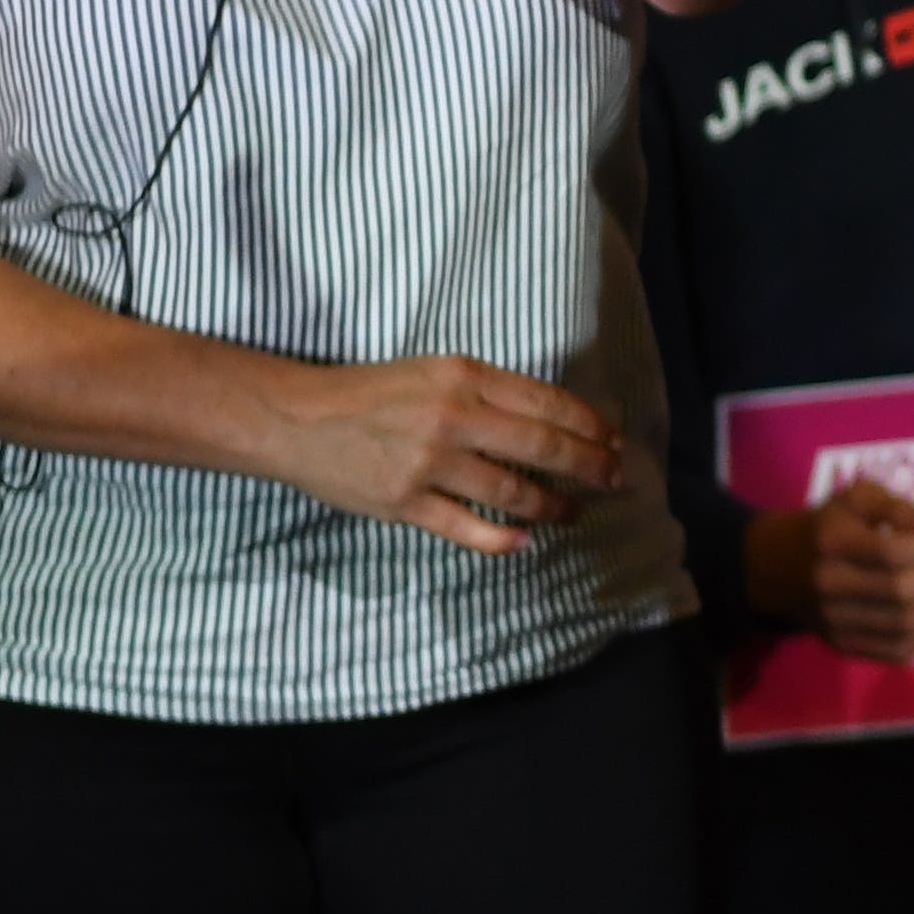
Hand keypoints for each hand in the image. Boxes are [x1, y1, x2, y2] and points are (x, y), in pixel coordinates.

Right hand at [261, 355, 623, 555]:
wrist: (300, 419)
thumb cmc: (373, 392)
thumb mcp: (437, 371)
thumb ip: (489, 392)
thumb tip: (550, 421)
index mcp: (465, 377)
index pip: (547, 402)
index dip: (590, 425)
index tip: (614, 440)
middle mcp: (453, 417)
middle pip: (541, 446)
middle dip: (588, 466)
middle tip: (613, 480)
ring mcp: (429, 464)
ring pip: (511, 491)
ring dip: (552, 506)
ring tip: (573, 513)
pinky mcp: (404, 503)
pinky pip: (465, 527)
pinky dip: (500, 538)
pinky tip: (524, 542)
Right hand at [749, 477, 913, 661]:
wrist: (776, 568)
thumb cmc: (827, 525)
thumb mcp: (857, 498)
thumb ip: (901, 509)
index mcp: (833, 542)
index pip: (894, 553)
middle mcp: (830, 585)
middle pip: (902, 592)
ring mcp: (834, 621)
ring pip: (904, 624)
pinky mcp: (841, 644)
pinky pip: (895, 651)